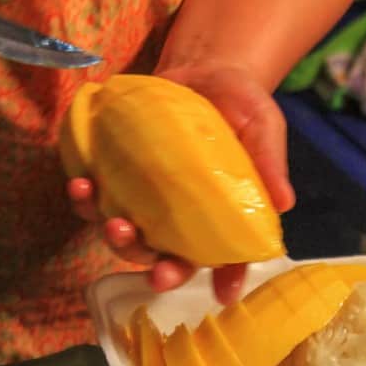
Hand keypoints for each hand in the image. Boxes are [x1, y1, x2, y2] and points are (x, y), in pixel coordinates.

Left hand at [68, 62, 295, 305]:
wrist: (202, 69)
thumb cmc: (239, 104)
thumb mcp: (263, 126)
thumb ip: (270, 162)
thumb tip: (284, 202)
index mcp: (221, 218)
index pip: (227, 259)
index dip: (226, 280)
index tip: (223, 295)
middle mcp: (181, 221)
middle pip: (169, 259)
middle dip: (159, 270)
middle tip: (156, 269)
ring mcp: (146, 204)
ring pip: (128, 239)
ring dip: (117, 240)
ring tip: (112, 222)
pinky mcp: (117, 180)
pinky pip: (95, 200)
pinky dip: (84, 200)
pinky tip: (82, 184)